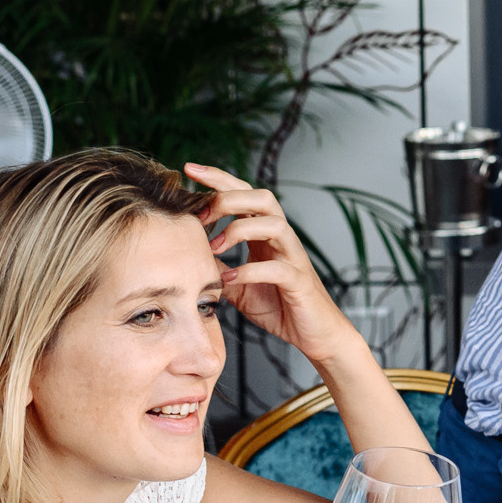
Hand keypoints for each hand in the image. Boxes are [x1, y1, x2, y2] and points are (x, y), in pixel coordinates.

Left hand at [186, 163, 364, 366]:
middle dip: (229, 197)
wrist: (315, 333)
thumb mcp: (237, 286)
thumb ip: (217, 269)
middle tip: (200, 213)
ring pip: (274, 224)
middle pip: (263, 198)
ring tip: (213, 247)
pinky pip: (277, 268)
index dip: (219, 179)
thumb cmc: (279, 306)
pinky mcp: (299, 281)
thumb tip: (187, 258)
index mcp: (265, 235)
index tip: (188, 169)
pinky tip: (230, 280)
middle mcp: (281, 240)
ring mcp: (293, 258)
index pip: (244, 195)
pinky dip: (249, 271)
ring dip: (239, 230)